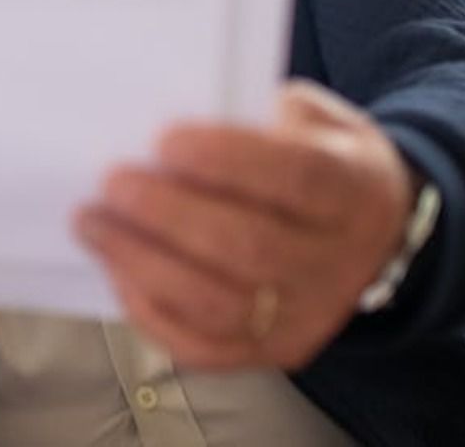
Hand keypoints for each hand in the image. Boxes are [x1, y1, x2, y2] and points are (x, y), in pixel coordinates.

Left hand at [74, 80, 416, 369]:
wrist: (373, 234)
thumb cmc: (320, 158)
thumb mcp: (316, 119)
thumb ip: (262, 112)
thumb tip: (182, 113)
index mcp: (354, 191)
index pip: (297, 178)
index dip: (229, 159)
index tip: (164, 139)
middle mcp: (337, 264)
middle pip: (251, 249)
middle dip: (170, 214)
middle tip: (113, 182)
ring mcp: (305, 317)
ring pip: (220, 307)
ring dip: (143, 262)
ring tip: (92, 222)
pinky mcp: (271, 352)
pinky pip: (201, 345)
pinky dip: (148, 308)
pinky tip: (115, 265)